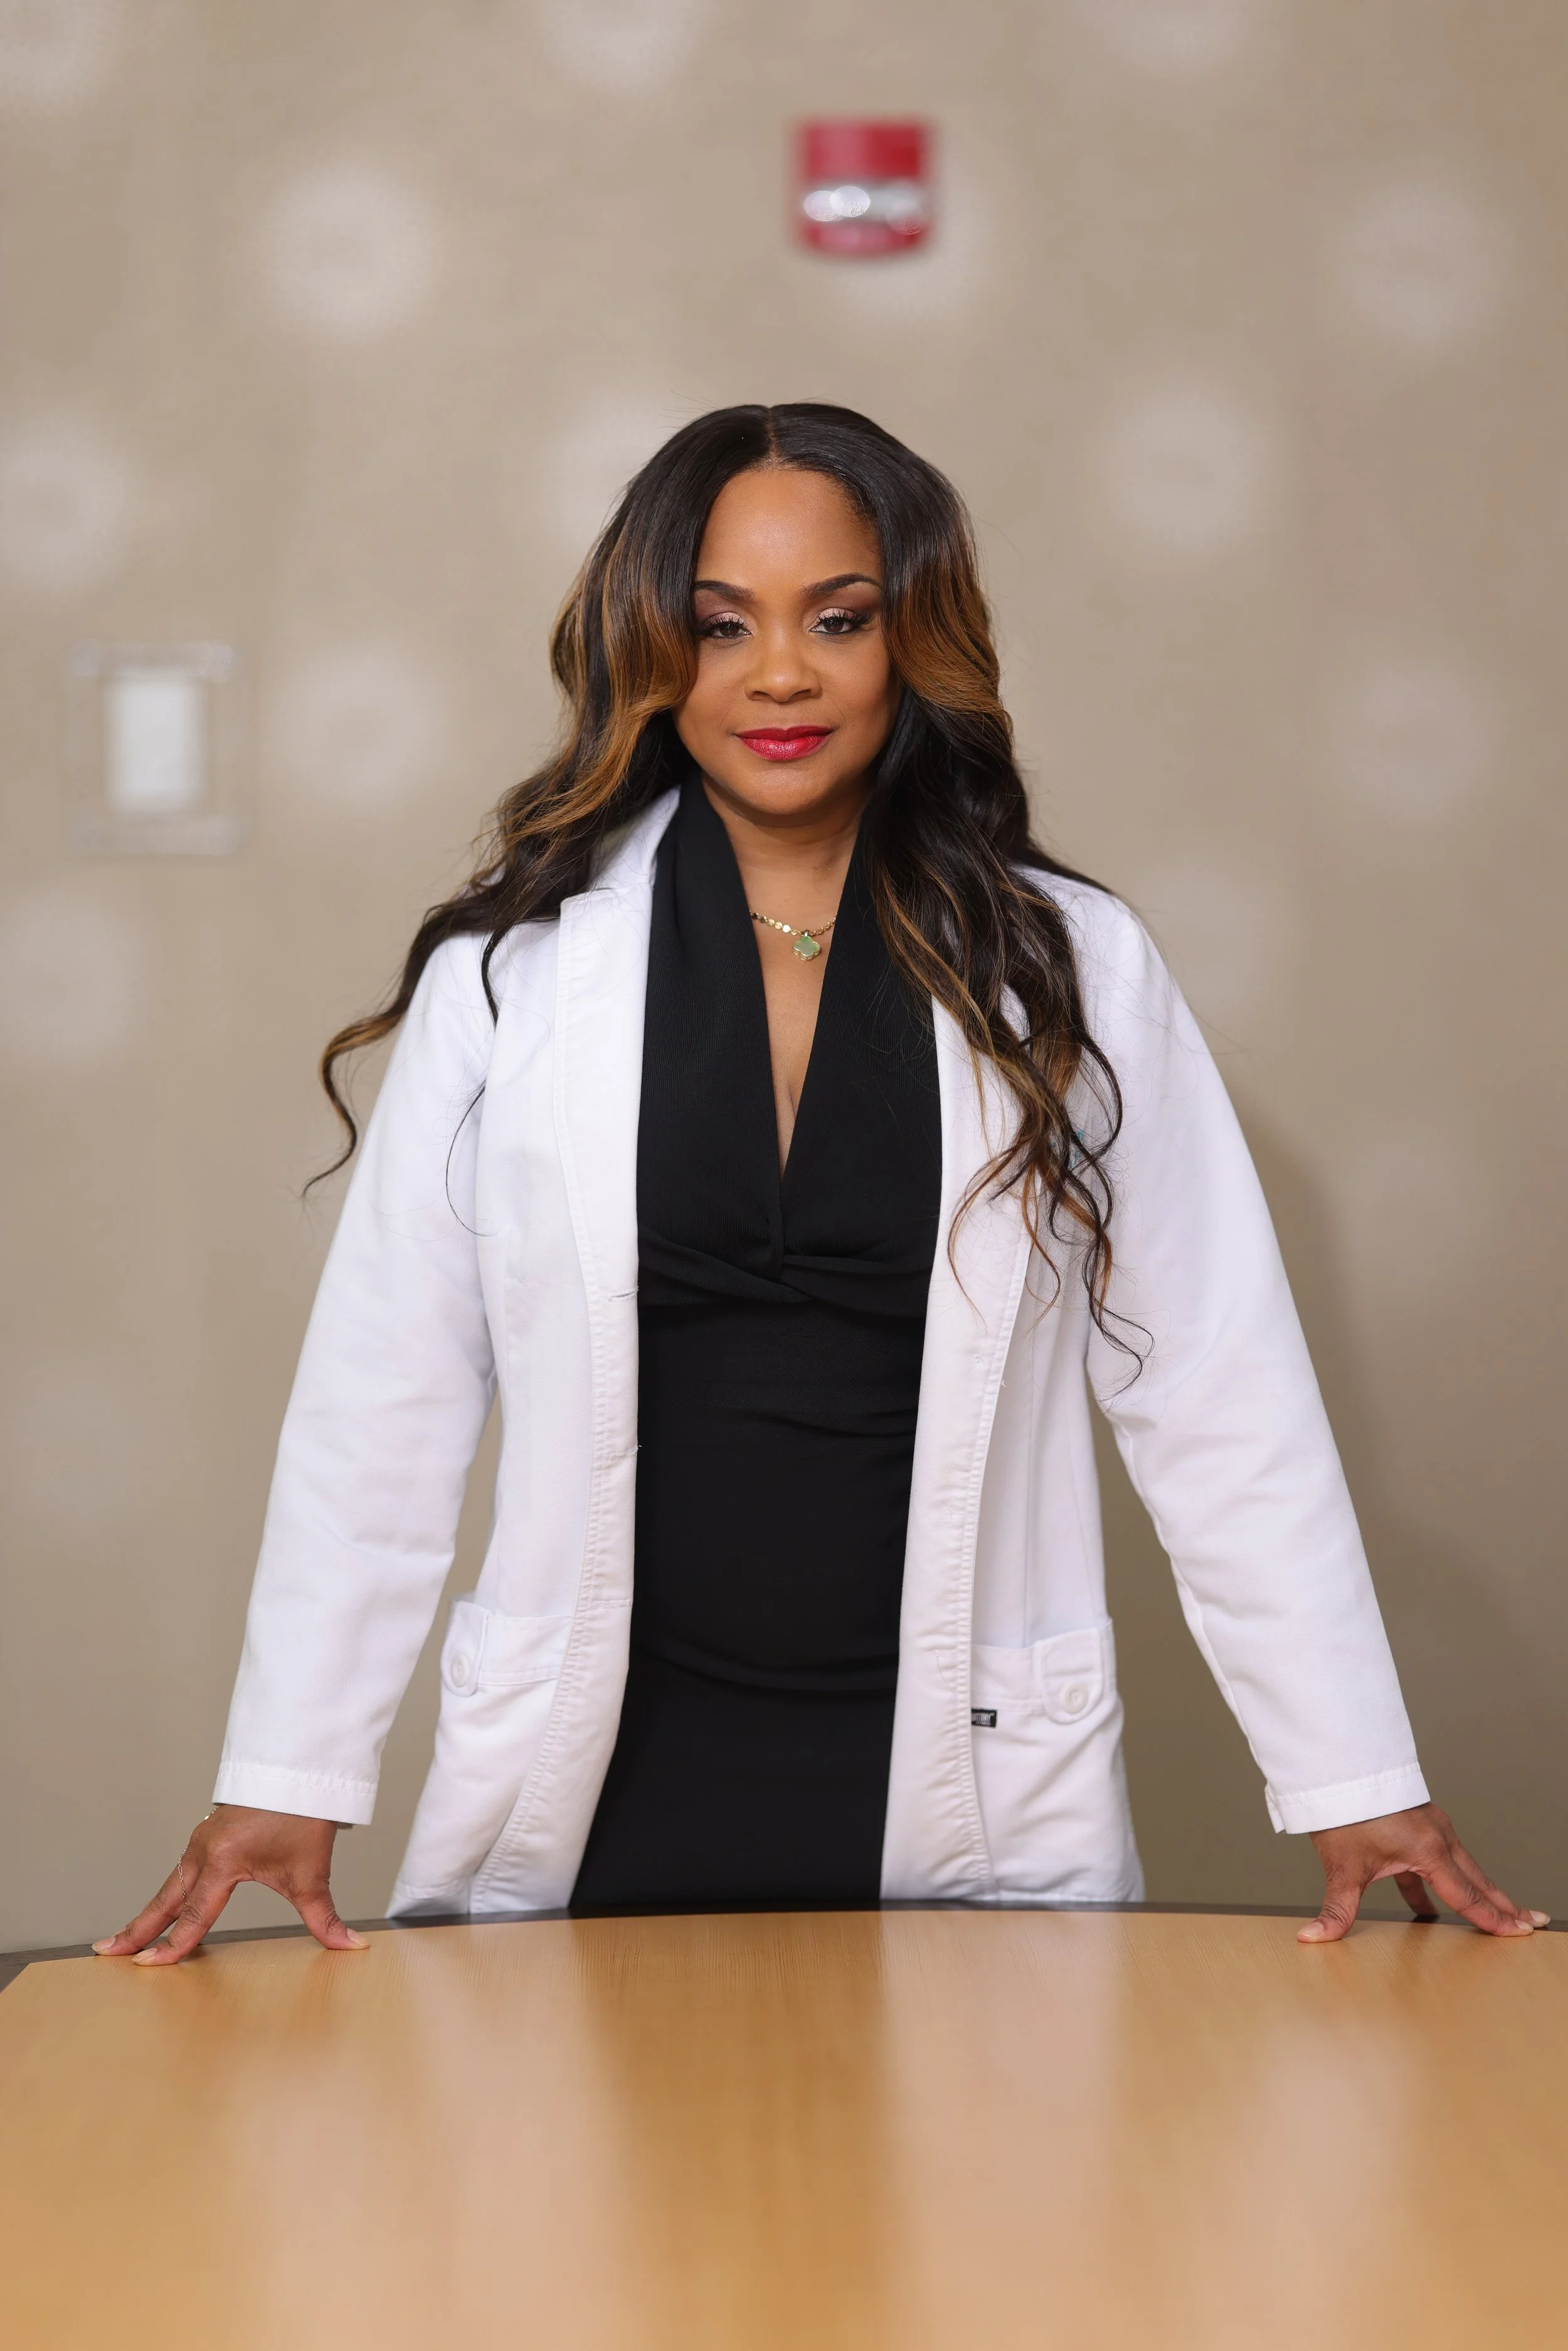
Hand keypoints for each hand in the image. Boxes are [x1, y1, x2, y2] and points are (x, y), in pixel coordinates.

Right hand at [93, 1804, 368, 1965]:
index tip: (149, 1966)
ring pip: (169, 1884)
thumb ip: (324, 1917)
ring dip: (148, 1912)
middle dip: (137, 1928)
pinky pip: (179, 1870)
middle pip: (166, 1899)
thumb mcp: (311, 1872)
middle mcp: (205, 1850)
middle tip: (107, 1951)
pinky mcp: (208, 1834)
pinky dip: (165, 1893)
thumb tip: (352, 1946)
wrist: (303, 1769)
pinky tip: (160, 1909)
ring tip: (125, 1937)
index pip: (195, 1914)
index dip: (173, 1945)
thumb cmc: (303, 1815)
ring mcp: (203, 1839)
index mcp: (224, 1861)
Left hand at [1299, 1802, 1549, 1943]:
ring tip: (1493, 1912)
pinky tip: (1427, 1905)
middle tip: (1528, 1922)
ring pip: (1461, 1867)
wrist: (1337, 1764)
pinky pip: (1439, 1857)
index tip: (1519, 1932)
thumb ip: (1335, 1909)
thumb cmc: (1344, 1808)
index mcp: (1428, 1851)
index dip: (1493, 1919)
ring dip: (1478, 1891)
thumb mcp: (1342, 1867)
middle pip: (1478, 1880)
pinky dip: (1444, 1880)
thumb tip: (1315, 1936)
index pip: (1467, 1896)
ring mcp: (1429, 1826)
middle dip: (1503, 1904)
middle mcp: (1437, 1836)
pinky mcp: (1416, 1821)